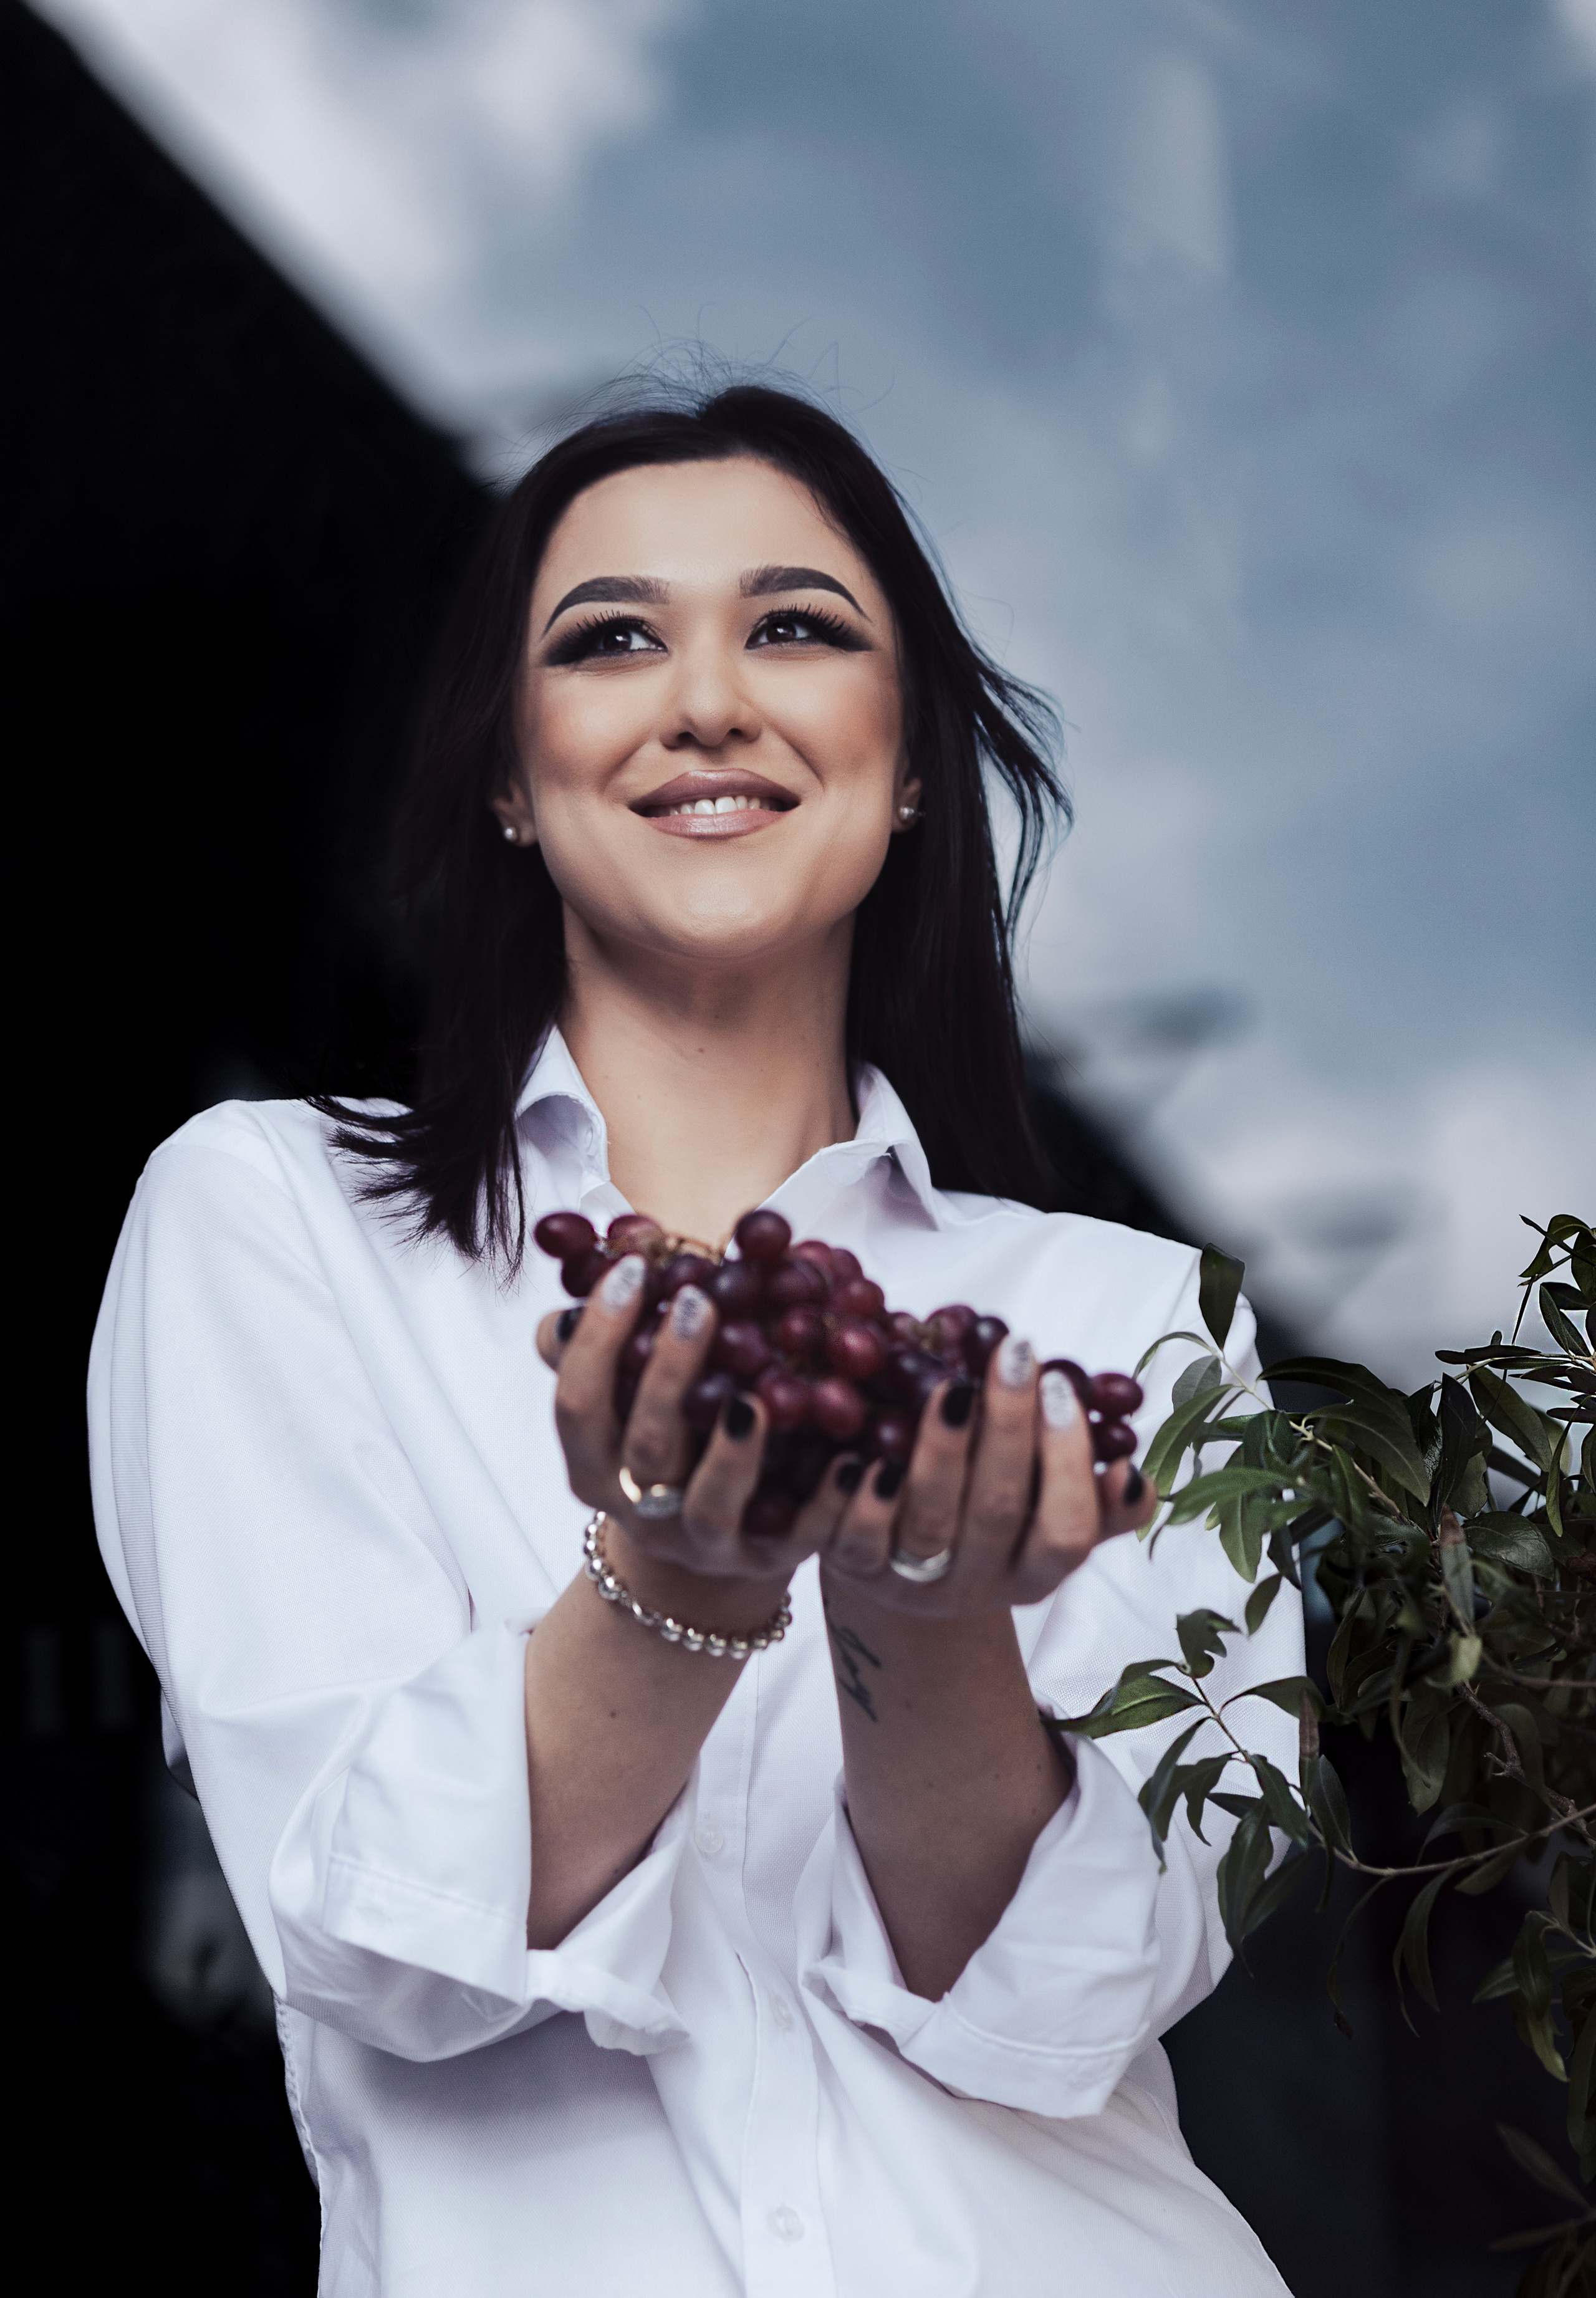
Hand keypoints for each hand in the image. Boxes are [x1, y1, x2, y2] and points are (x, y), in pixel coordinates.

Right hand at [536, 1255, 862, 1608]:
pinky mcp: (770, 1558)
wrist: (717, 1536)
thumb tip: (610, 1256)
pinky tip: (855, 1460)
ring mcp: (706, 1541)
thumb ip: (608, 1338)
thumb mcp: (631, 1397)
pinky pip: (801, 1538)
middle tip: (696, 1304)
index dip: (596, 1340)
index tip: (632, 1270)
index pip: (577, 1405)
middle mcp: (643, 1510)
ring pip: (709, 1506)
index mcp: (597, 1465)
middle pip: (645, 1451)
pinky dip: (828, 1502)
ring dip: (733, 1452)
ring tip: (755, 1398)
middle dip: (666, 1376)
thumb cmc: (671, 1439)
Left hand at [818, 1336, 1156, 1616]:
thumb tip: (1131, 1470)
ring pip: (928, 1523)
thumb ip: (1100, 1502)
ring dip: (941, 1451)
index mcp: (1032, 1573)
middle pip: (997, 1512)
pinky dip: (858, 1499)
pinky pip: (852, 1543)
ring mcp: (911, 1582)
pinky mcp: (852, 1572)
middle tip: (1013, 1357)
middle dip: (1009, 1429)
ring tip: (949, 1388)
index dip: (1068, 1464)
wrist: (896, 1573)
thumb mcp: (1043, 1518)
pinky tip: (865, 1452)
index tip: (1059, 1386)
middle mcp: (976, 1585)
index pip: (1066, 1532)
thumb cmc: (985, 1518)